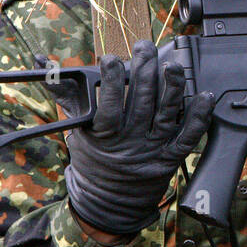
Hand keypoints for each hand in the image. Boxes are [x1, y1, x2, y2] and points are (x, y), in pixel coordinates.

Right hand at [57, 41, 213, 235]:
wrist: (110, 198)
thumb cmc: (92, 156)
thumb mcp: (75, 127)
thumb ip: (64, 92)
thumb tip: (42, 61)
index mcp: (104, 136)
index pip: (109, 107)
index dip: (112, 82)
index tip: (111, 59)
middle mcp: (130, 142)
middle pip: (142, 103)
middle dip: (145, 71)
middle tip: (144, 48)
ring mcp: (153, 149)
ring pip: (167, 115)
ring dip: (172, 88)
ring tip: (172, 65)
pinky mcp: (171, 156)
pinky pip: (189, 136)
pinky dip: (198, 117)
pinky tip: (204, 96)